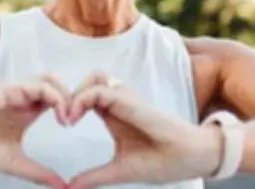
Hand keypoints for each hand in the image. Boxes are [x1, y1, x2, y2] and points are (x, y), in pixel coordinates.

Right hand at [0, 74, 71, 188]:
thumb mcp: (12, 163)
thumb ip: (37, 172)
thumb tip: (61, 186)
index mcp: (25, 113)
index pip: (56, 101)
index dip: (70, 109)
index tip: (74, 129)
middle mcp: (23, 99)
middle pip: (57, 87)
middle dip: (73, 99)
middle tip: (76, 120)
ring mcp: (16, 92)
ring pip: (51, 80)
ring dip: (65, 95)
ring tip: (68, 117)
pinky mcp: (9, 89)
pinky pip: (39, 85)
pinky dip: (54, 96)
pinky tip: (59, 114)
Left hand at [65, 71, 222, 187]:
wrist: (193, 158)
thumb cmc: (163, 161)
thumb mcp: (120, 170)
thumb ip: (95, 176)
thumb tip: (70, 188)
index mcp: (115, 114)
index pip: (87, 95)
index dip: (70, 104)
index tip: (62, 125)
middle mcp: (120, 102)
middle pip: (89, 80)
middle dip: (70, 93)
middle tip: (61, 117)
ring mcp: (128, 100)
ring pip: (95, 77)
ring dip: (78, 92)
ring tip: (68, 116)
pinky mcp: (133, 103)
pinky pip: (103, 90)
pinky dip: (84, 98)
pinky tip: (75, 117)